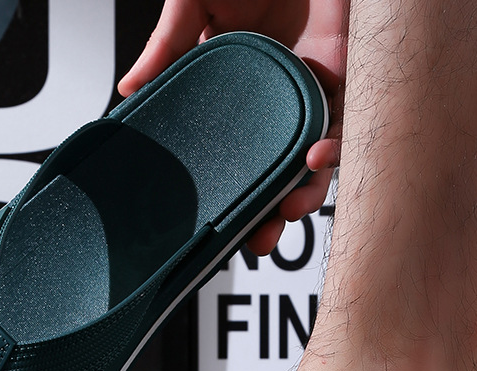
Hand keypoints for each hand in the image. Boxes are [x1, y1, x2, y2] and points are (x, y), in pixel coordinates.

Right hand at [118, 0, 345, 254]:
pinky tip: (316, 158)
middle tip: (259, 240)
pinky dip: (333, 149)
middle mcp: (275, 103)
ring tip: (289, 210)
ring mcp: (311, 95)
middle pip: (275, 173)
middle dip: (270, 213)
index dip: (231, 195)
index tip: (222, 230)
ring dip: (305, 193)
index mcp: (236, 94)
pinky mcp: (346, 79)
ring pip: (312, 162)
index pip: (233, 156)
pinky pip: (346, 126)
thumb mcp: (194, 2)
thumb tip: (129, 90)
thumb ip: (167, 46)